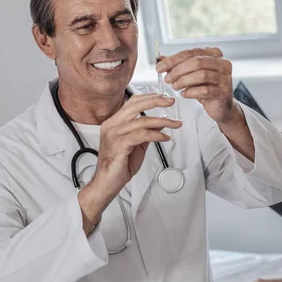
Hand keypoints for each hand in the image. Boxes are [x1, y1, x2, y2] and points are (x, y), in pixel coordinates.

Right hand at [79, 94, 181, 227]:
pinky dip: (156, 135)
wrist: (106, 183)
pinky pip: (142, 135)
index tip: (163, 97)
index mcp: (114, 123)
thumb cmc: (118, 166)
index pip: (132, 103)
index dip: (149, 97)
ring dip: (163, 121)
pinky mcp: (119, 145)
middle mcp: (112, 126)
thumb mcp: (137, 145)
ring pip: (142, 121)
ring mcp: (114, 135)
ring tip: (175, 124)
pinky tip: (165, 137)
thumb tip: (160, 123)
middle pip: (136, 105)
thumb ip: (147, 133)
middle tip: (171, 101)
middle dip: (156, 101)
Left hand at [156, 48, 237, 123]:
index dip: (173, 59)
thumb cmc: (206, 88)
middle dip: (178, 70)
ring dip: (184, 81)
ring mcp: (225, 78)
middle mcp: (223, 63)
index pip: (191, 52)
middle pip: (196, 62)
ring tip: (175, 86)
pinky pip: (205, 90)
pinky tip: (184, 94)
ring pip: (201, 75)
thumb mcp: (191, 74)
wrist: (221, 107)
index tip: (159, 67)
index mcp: (214, 54)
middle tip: (167, 79)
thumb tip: (160, 59)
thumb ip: (178, 65)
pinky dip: (191, 92)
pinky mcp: (224, 92)